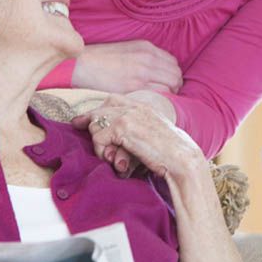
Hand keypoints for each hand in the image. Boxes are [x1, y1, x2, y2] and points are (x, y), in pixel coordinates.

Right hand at [71, 41, 182, 93]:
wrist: (80, 64)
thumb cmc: (99, 59)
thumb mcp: (125, 50)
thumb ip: (143, 57)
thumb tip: (155, 71)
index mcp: (146, 47)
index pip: (173, 63)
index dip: (171, 75)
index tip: (166, 84)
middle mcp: (148, 57)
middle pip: (176, 74)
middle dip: (174, 86)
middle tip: (165, 95)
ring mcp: (143, 72)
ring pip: (172, 85)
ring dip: (169, 94)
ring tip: (157, 101)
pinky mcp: (135, 85)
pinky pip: (161, 94)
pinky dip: (160, 100)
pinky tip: (150, 103)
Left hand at [71, 94, 206, 187]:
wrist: (182, 159)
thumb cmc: (172, 155)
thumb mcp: (154, 137)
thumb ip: (137, 132)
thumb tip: (117, 142)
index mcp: (144, 107)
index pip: (113, 100)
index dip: (96, 111)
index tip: (81, 121)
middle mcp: (136, 107)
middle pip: (100, 110)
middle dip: (88, 123)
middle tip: (79, 129)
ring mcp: (129, 115)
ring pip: (96, 124)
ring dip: (98, 143)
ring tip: (108, 157)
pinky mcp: (123, 127)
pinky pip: (98, 138)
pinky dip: (100, 151)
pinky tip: (111, 160)